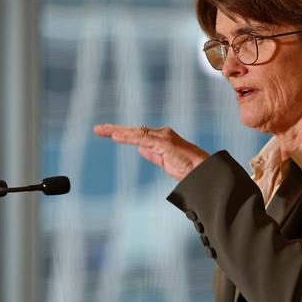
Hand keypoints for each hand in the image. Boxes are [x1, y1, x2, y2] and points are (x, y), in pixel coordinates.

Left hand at [93, 124, 208, 180]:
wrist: (204, 173)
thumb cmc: (189, 169)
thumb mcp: (165, 163)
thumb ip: (152, 155)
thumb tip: (139, 149)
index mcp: (162, 139)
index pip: (138, 134)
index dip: (123, 134)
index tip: (108, 133)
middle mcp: (162, 134)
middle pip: (134, 130)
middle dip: (115, 130)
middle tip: (98, 129)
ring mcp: (163, 138)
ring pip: (136, 133)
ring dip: (118, 132)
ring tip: (102, 131)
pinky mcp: (165, 143)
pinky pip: (143, 139)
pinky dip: (128, 137)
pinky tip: (116, 136)